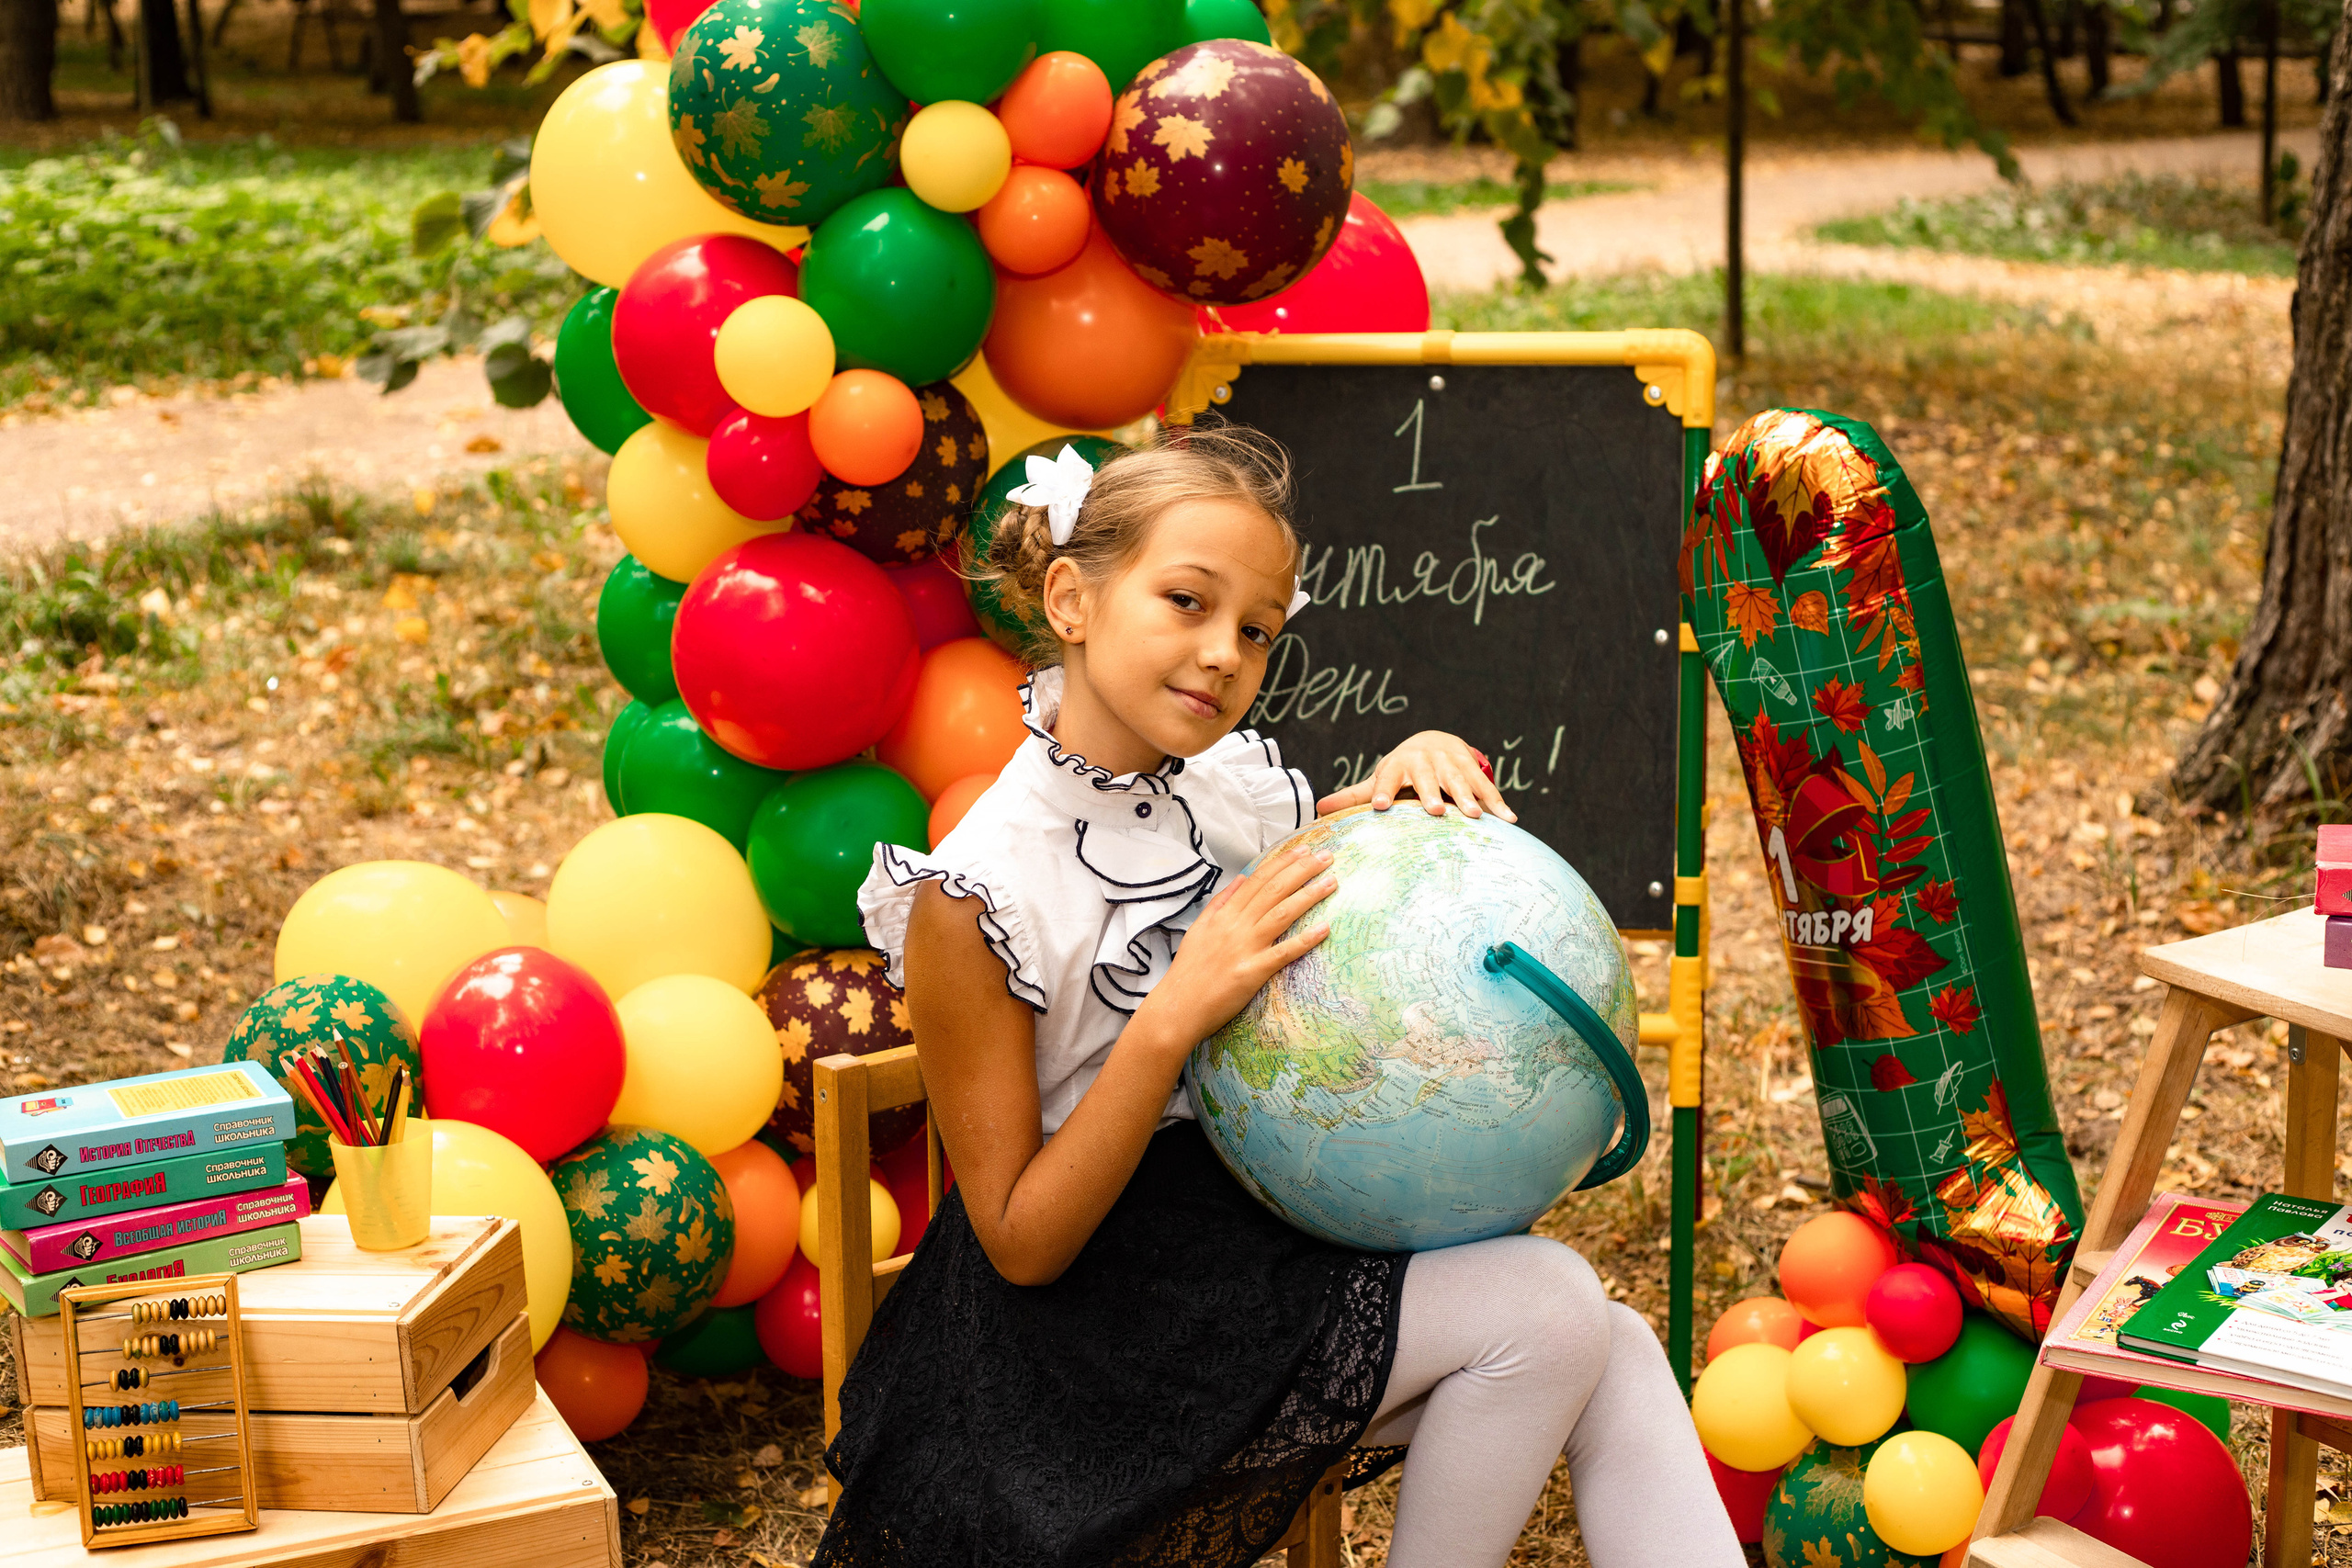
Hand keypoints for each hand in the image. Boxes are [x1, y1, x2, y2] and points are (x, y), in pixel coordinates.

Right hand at [1132, 846, 1335, 1053]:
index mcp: (1224, 914)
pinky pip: (1283, 953)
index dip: (1283, 863)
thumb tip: (1242, 878)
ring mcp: (1245, 947)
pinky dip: (1305, 940)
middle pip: (1274, 890)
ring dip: (1309, 896)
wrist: (1178, 1006)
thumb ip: (1221, 901)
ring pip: (1281, 914)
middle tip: (1326, 858)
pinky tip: (1325, 929)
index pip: (1258, 880)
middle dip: (1302, 870)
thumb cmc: (1189, 970)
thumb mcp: (1200, 927)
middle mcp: (1235, 925)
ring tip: (1331, 883)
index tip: (1304, 851)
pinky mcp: (1252, 972)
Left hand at [1315, 731, 1514, 821]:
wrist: (1434, 740)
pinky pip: (1486, 786)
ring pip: (1459, 779)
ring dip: (1468, 797)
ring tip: (1474, 816)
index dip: (1384, 790)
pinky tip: (1509, 819)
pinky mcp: (1472, 766)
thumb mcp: (1380, 777)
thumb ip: (1354, 795)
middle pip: (1428, 778)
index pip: (1388, 777)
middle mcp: (1425, 760)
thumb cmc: (1402, 769)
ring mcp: (1451, 762)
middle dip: (1432, 793)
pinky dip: (1497, 802)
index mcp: (1398, 764)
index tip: (1381, 806)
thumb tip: (1318, 810)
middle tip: (1435, 811)